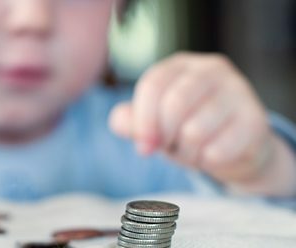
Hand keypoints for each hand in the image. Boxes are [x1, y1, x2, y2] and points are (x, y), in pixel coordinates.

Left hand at [109, 52, 295, 194]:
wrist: (235, 148)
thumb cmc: (185, 128)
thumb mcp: (153, 123)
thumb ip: (129, 121)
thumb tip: (119, 122)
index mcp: (181, 65)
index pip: (152, 85)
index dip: (142, 120)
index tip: (143, 147)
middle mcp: (212, 70)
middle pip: (174, 104)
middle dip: (164, 136)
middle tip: (168, 148)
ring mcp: (238, 91)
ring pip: (195, 131)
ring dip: (186, 153)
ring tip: (191, 151)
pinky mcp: (255, 120)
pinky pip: (217, 151)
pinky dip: (207, 161)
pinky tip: (212, 155)